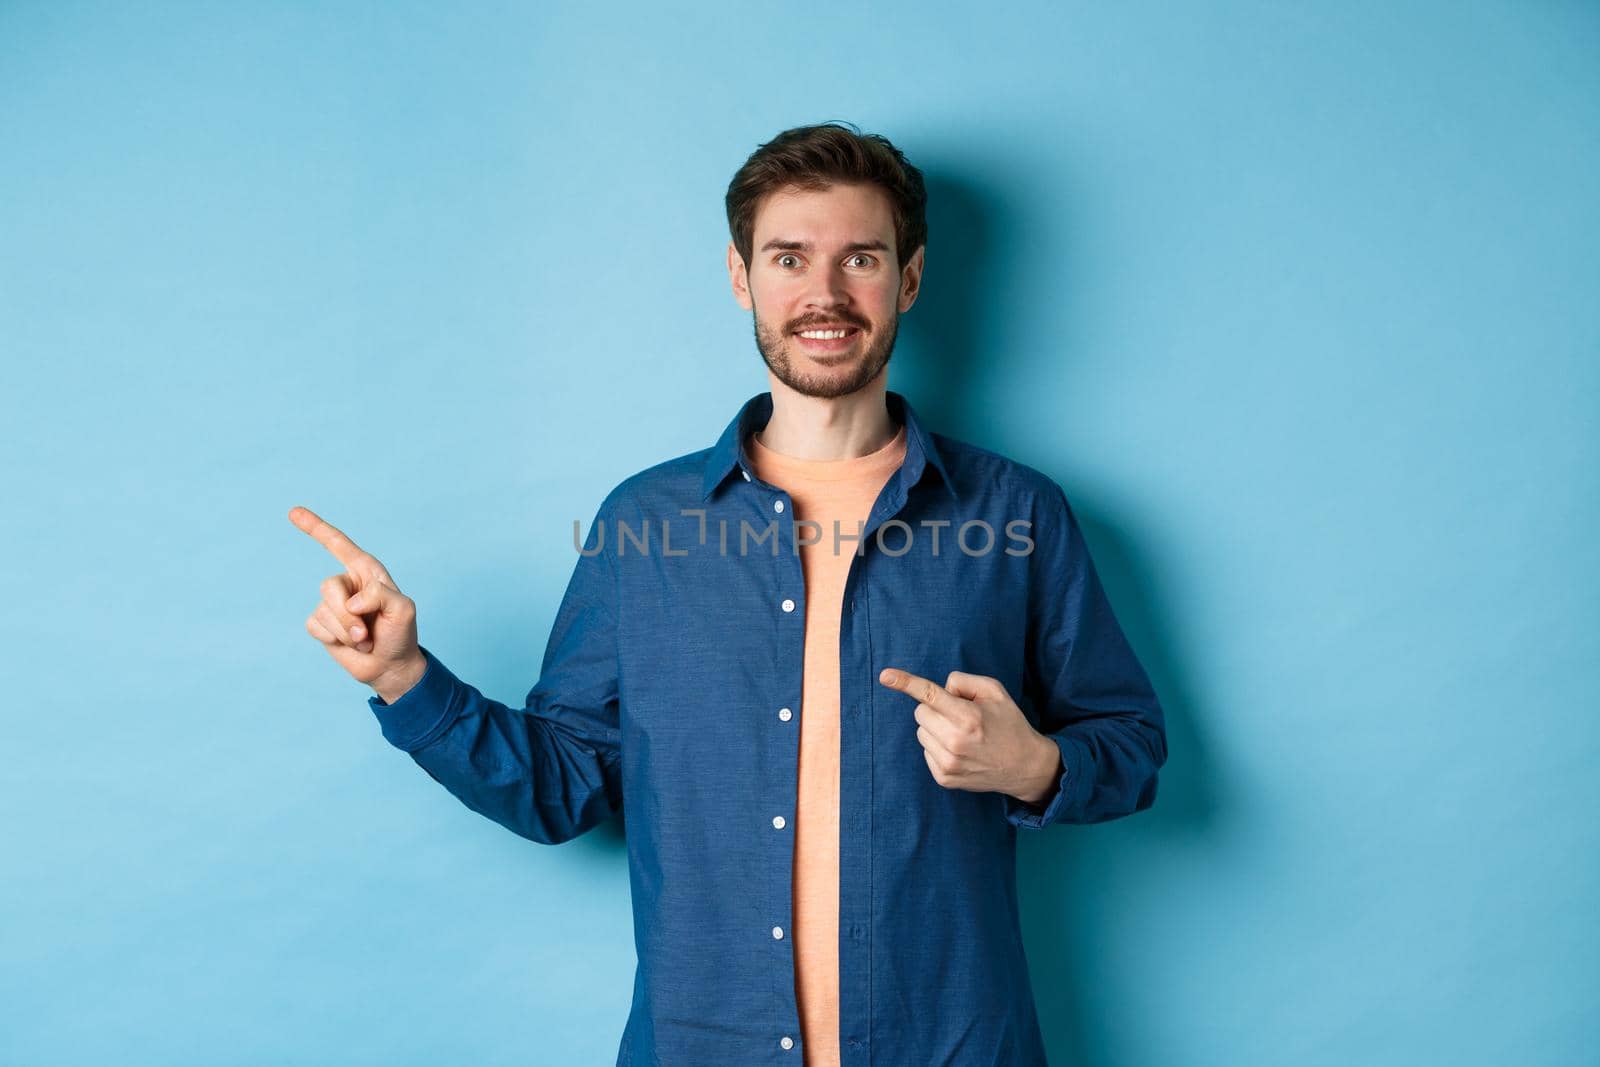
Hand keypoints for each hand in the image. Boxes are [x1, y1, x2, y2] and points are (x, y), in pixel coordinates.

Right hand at [289, 505, 422, 690]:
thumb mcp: (403, 610)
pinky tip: (350, 645)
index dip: (315, 527)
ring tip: (365, 641)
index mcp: (367, 572)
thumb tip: (351, 601)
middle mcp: (347, 584)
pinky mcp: (321, 624)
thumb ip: (380, 595)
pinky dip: (335, 639)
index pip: (339, 544)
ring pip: (324, 610)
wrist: (390, 665)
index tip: (292, 511)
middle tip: (367, 634)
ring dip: (346, 632)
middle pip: (328, 587)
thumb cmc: (400, 634)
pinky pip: (315, 625)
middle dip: (348, 616)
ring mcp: (332, 604)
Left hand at [877, 667, 1060, 803]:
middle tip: (960, 715)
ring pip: (921, 732)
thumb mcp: (995, 692)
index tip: (885, 675)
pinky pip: (926, 751)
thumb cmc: (1009, 723)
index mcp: (968, 717)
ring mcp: (948, 763)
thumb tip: (940, 687)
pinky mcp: (944, 778)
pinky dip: (938, 746)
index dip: (905, 683)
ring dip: (936, 728)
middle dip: (935, 709)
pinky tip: (960, 750)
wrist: (1024, 766)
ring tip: (963, 734)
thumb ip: (964, 681)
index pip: (930, 694)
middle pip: (920, 712)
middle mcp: (955, 741)